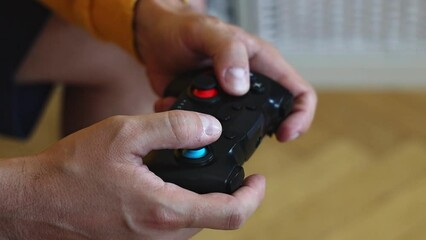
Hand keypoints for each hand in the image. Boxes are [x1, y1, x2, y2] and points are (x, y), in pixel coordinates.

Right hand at [0, 111, 264, 238]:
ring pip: (195, 216)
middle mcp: (163, 232)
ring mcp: (151, 238)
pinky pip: (174, 219)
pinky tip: (161, 175)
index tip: (258, 178)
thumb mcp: (126, 134)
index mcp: (165, 209)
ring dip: (200, 190)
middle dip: (224, 186)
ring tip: (184, 161)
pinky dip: (181, 196)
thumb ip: (174, 129)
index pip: (231, 214)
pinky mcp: (140, 237)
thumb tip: (211, 127)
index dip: (253, 195)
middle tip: (211, 156)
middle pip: (215, 214)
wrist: (38, 201)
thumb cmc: (74, 170)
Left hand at [134, 0, 316, 141]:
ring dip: (221, 133)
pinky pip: (210, 128)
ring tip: (202, 123)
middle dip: (259, 132)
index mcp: (262, 64)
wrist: (155, 38)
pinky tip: (181, 115)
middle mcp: (250, 84)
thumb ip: (228, 52)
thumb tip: (240, 86)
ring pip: (241, 128)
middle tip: (240, 138)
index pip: (299, 93)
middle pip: (273, 117)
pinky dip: (195, 128)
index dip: (300, 116)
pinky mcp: (209, 110)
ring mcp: (230, 100)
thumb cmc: (184, 27)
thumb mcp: (209, 32)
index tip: (285, 133)